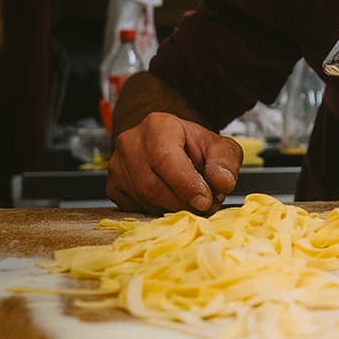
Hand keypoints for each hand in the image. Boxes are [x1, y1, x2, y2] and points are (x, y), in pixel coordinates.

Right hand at [107, 112, 242, 214]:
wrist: (171, 147)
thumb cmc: (194, 146)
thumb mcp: (219, 147)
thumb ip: (225, 162)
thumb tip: (223, 183)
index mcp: (157, 126)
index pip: (165, 159)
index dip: (186, 185)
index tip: (206, 200)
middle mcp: (131, 143)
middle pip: (152, 185)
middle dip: (182, 202)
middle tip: (205, 206)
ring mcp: (117, 166)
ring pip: (144, 200)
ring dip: (172, 209)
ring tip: (192, 202)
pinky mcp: (113, 187)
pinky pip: (135, 209)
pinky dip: (158, 212)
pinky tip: (172, 203)